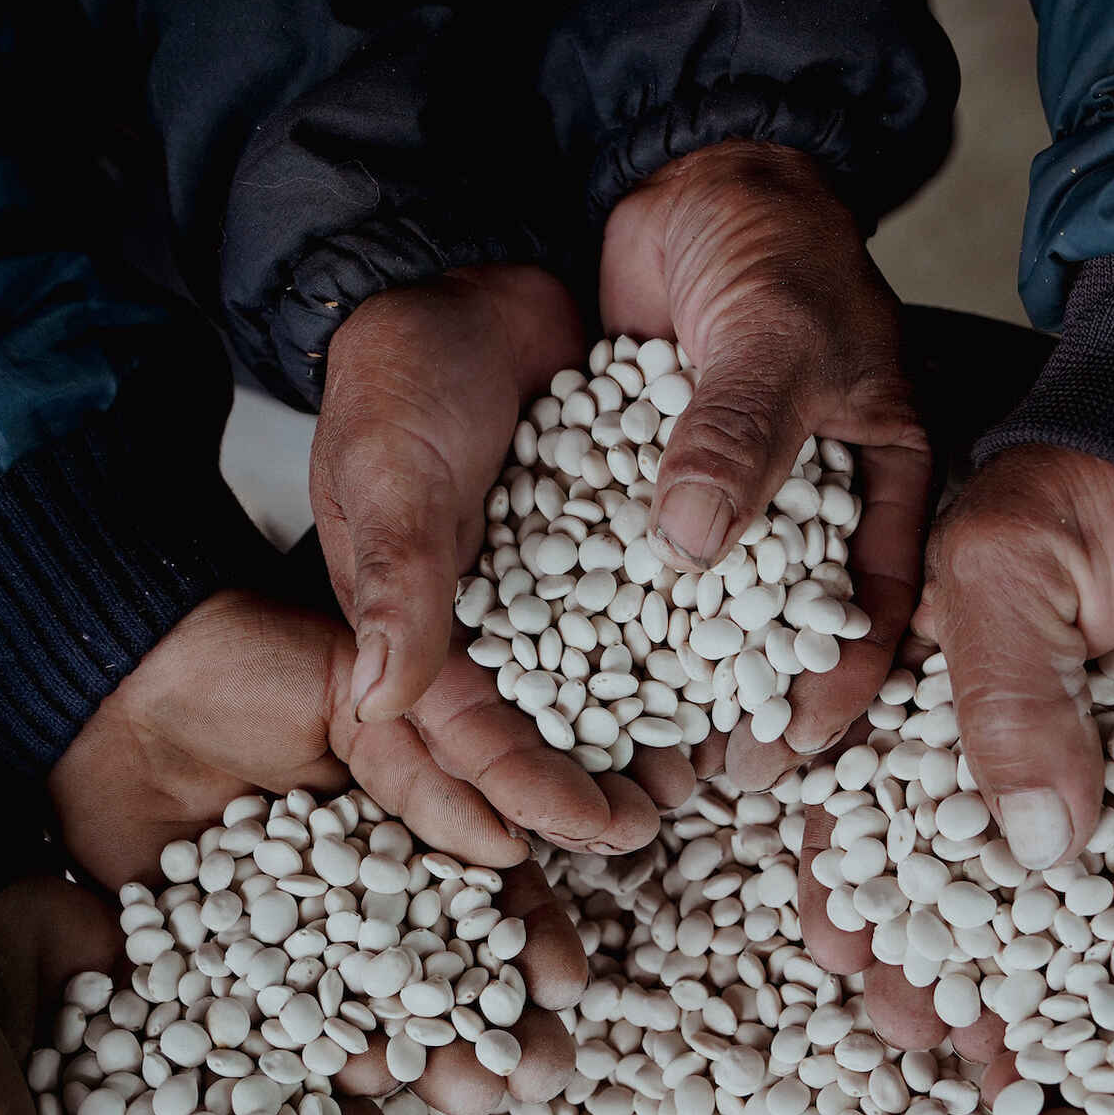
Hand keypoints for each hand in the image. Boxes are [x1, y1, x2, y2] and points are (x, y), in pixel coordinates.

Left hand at [49, 590, 589, 1107]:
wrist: (123, 683)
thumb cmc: (260, 667)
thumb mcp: (371, 703)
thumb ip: (443, 768)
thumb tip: (513, 847)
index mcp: (424, 827)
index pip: (495, 895)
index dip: (534, 941)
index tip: (565, 986)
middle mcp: (372, 892)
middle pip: (450, 971)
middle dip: (502, 1028)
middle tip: (540, 1075)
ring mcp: (304, 934)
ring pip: (377, 1009)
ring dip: (431, 1056)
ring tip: (474, 1096)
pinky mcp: (228, 960)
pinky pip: (282, 1017)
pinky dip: (322, 1051)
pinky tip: (367, 1081)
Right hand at [311, 266, 692, 846]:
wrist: (483, 284)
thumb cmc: (408, 369)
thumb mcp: (391, 466)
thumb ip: (393, 576)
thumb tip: (380, 698)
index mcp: (415, 623)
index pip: (469, 735)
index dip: (526, 792)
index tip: (595, 830)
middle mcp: (485, 622)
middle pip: (537, 734)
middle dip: (591, 788)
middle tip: (657, 821)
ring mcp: (551, 591)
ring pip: (598, 688)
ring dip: (644, 735)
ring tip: (703, 773)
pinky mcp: (608, 550)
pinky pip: (646, 618)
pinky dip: (681, 653)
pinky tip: (733, 680)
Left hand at [601, 142, 931, 789]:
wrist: (696, 179)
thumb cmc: (775, 246)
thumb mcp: (779, 336)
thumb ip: (741, 435)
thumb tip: (688, 546)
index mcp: (881, 483)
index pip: (875, 606)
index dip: (843, 684)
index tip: (796, 745)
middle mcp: (807, 509)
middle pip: (789, 630)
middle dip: (755, 704)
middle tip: (713, 775)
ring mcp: (728, 503)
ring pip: (711, 608)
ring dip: (680, 672)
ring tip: (637, 740)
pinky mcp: (656, 488)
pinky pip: (638, 559)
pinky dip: (614, 606)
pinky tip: (575, 660)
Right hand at [803, 444, 1113, 1050]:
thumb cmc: (1108, 485)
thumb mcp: (1010, 567)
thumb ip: (1001, 696)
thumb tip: (1038, 851)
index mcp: (930, 686)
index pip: (866, 800)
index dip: (847, 879)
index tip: (838, 953)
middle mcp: (1006, 744)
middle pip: (951, 874)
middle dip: (928, 956)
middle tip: (915, 1032)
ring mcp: (1098, 777)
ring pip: (1049, 905)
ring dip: (1025, 983)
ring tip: (1005, 1058)